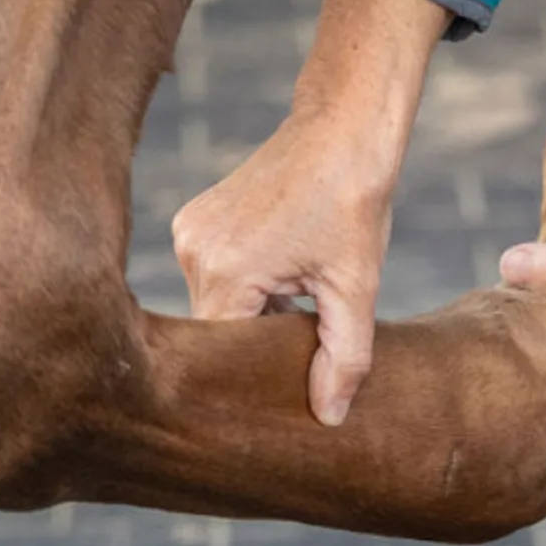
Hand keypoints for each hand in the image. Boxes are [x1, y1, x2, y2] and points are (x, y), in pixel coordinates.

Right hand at [173, 111, 398, 426]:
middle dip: (261, 339)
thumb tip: (328, 417)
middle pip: (219, 330)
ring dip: (256, 309)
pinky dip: (249, 283)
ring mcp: (189, 230)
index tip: (289, 385)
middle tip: (308, 341)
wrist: (343, 129)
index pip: (224, 355)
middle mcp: (193, 250)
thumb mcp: (356, 287)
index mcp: (224, 270)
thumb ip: (342, 357)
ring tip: (302, 293)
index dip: (257, 374)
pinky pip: (216, 273)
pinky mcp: (196, 218)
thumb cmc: (353, 202)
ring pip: (218, 303)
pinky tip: (288, 268)